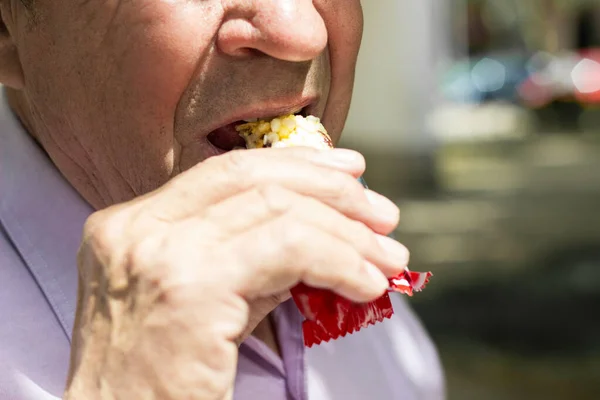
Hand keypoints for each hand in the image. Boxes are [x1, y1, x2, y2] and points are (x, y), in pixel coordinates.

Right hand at [64, 147, 408, 399]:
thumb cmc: (164, 382)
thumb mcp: (205, 304)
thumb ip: (251, 261)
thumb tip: (322, 233)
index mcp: (132, 225)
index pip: (226, 173)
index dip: (295, 165)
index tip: (347, 173)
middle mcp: (137, 229)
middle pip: (254, 179)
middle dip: (332, 190)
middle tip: (381, 215)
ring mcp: (160, 253)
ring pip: (279, 209)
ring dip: (347, 232)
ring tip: (387, 258)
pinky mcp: (190, 288)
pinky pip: (289, 250)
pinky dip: (339, 260)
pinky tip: (364, 284)